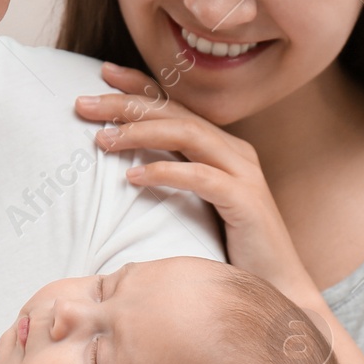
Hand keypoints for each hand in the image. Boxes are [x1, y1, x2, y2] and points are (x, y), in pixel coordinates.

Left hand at [75, 61, 316, 305]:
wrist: (279, 290)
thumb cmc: (232, 253)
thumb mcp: (197, 208)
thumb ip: (174, 181)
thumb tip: (125, 168)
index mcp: (223, 148)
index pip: (176, 106)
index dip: (140, 86)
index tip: (103, 73)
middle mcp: (235, 152)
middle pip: (176, 113)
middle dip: (127, 103)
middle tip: (84, 102)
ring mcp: (244, 174)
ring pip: (188, 134)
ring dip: (141, 132)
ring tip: (102, 139)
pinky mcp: (246, 201)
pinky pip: (201, 177)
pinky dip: (166, 171)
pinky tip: (133, 176)